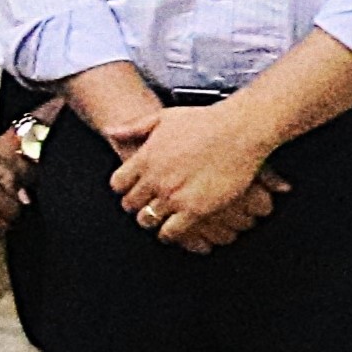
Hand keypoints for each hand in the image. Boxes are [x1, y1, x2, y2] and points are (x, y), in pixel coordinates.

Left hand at [108, 102, 284, 254]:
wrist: (240, 130)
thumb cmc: (206, 121)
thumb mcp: (164, 117)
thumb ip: (134, 127)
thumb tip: (111, 131)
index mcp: (145, 158)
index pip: (118, 184)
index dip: (124, 189)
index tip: (131, 190)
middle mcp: (155, 179)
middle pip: (131, 204)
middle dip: (136, 206)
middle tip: (144, 206)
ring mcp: (174, 196)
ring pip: (148, 219)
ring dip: (151, 220)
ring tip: (158, 219)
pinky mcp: (195, 209)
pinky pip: (172, 231)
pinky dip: (169, 234)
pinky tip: (172, 231)